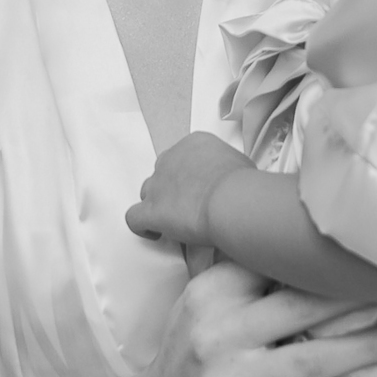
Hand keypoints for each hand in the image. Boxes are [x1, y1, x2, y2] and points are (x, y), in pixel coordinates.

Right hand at [126, 262, 376, 376]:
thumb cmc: (191, 355)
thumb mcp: (204, 304)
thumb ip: (249, 276)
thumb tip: (313, 238)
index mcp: (213, 295)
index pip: (276, 266)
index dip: (330, 260)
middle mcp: (220, 335)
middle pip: (305, 309)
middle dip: (365, 300)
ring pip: (315, 361)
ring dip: (372, 347)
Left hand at [127, 131, 253, 247]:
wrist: (230, 198)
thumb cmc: (242, 183)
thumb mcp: (240, 164)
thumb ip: (227, 167)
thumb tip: (231, 180)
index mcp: (193, 144)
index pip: (182, 156)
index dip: (188, 175)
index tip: (197, 187)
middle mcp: (170, 159)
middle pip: (162, 173)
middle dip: (171, 189)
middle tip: (187, 205)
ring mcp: (158, 184)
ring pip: (147, 193)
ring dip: (157, 205)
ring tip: (172, 220)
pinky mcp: (151, 210)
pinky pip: (134, 218)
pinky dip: (142, 226)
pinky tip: (155, 233)